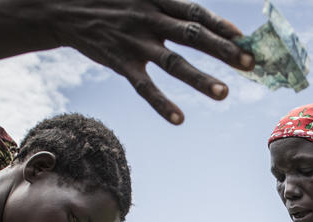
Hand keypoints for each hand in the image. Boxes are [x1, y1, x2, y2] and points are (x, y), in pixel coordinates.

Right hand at [49, 0, 254, 123]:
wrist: (63, 8)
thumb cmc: (109, 0)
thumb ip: (167, 2)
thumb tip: (199, 16)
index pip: (195, 12)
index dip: (220, 25)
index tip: (244, 38)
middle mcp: (149, 18)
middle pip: (192, 35)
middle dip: (223, 50)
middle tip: (250, 65)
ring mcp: (135, 42)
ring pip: (173, 63)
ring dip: (200, 78)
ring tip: (225, 93)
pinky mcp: (120, 62)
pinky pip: (143, 86)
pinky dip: (161, 103)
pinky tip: (179, 119)